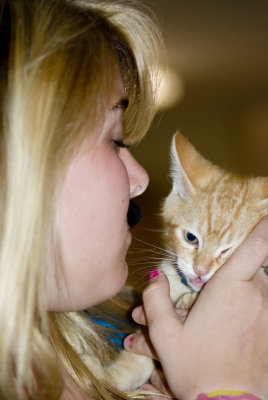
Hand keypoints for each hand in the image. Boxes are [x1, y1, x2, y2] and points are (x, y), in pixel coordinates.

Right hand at [124, 217, 267, 398]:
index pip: (257, 242)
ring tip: (213, 319)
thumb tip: (154, 277)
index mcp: (231, 286)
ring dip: (235, 293)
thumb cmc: (197, 370)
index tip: (266, 206)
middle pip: (248, 265)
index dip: (264, 222)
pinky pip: (260, 305)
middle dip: (227, 272)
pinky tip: (229, 331)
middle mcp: (257, 293)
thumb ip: (155, 299)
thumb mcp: (164, 335)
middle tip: (206, 292)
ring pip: (253, 286)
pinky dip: (247, 309)